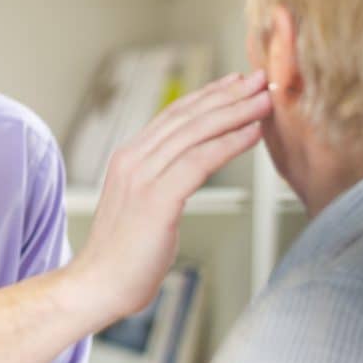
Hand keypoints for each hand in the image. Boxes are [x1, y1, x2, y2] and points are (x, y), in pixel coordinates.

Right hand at [70, 70, 271, 324]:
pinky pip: (199, 162)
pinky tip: (253, 134)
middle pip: (187, 116)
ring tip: (264, 101)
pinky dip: (229, 144)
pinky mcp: (156, 199)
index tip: (235, 83)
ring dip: (235, 113)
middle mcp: (133, 158)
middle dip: (227, 95)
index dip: (207, 95)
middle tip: (259, 78)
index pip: (173, 115)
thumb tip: (189, 171)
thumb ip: (161, 181)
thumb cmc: (125, 254)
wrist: (99, 284)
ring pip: (196, 133)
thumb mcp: (142, 206)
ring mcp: (142, 177)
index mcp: (129, 157)